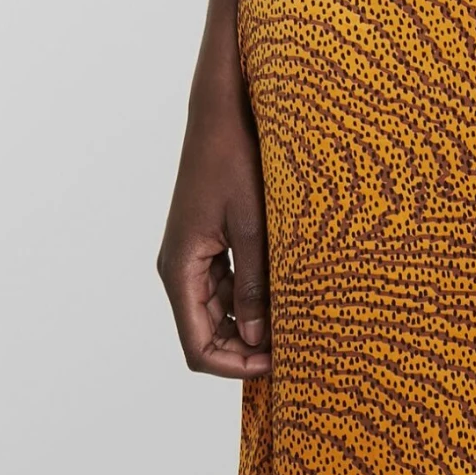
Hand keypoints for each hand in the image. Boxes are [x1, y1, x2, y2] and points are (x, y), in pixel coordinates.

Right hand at [157, 82, 271, 378]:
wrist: (222, 109)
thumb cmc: (234, 158)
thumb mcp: (251, 223)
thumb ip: (253, 283)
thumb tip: (256, 338)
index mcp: (180, 268)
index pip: (197, 347)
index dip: (234, 365)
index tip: (277, 364)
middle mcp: (180, 267)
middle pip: (206, 333)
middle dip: (246, 348)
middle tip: (294, 349)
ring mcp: (192, 254)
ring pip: (217, 310)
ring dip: (250, 322)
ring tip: (296, 322)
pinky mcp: (207, 240)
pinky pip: (225, 283)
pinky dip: (250, 296)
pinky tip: (284, 292)